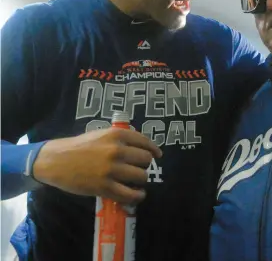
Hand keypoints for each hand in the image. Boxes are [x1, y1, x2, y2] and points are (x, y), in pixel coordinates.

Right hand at [33, 128, 161, 204]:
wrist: (56, 160)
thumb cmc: (79, 145)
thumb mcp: (101, 134)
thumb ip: (120, 138)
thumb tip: (141, 146)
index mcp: (116, 135)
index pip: (144, 142)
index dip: (154, 150)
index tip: (157, 155)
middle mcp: (117, 150)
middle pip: (145, 160)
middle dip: (145, 165)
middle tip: (140, 169)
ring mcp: (111, 170)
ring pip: (141, 176)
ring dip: (142, 180)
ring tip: (138, 182)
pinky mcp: (104, 187)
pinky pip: (129, 194)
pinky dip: (137, 196)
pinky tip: (138, 195)